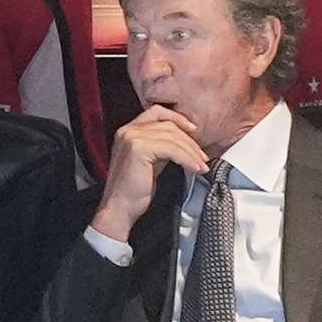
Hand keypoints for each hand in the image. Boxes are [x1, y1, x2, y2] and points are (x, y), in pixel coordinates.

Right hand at [90, 106, 209, 242]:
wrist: (119, 208)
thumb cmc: (133, 191)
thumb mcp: (150, 162)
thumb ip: (161, 147)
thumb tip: (184, 143)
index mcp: (128, 131)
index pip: (156, 112)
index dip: (177, 118)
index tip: (193, 131)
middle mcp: (128, 130)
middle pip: (168, 125)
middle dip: (189, 141)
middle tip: (203, 157)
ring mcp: (132, 137)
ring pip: (172, 137)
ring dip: (191, 152)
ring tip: (202, 166)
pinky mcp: (139, 148)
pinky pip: (171, 149)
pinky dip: (187, 159)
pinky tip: (194, 169)